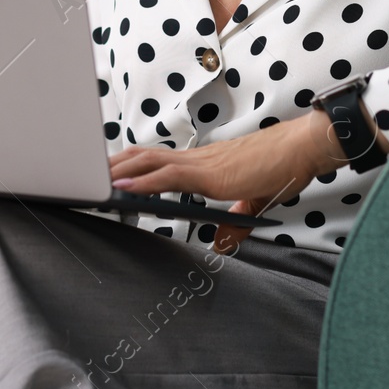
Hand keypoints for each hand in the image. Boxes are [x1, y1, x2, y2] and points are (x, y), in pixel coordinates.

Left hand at [108, 108, 347, 252]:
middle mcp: (196, 159)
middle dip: (113, 166)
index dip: (132, 165)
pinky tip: (122, 188)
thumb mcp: (255, 201)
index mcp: (203, 163)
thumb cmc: (283, 166)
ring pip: (147, 161)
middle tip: (85, 176)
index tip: (110, 174)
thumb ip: (236, 222)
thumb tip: (223, 241)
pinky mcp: (209, 173)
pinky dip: (141, 181)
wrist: (303, 147)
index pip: (158, 160)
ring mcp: (201, 163)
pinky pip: (167, 175)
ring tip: (91, 182)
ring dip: (118, 171)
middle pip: (143, 156)